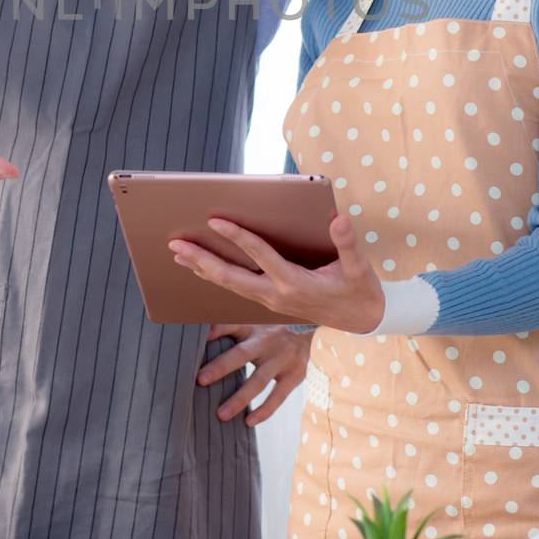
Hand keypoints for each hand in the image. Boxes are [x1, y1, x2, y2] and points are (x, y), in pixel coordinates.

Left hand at [169, 214, 384, 335]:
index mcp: (295, 284)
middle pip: (231, 277)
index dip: (237, 237)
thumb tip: (338, 218)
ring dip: (203, 269)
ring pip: (229, 286)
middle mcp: (276, 295)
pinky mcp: (270, 303)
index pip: (260, 255)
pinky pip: (237, 290)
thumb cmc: (359, 290)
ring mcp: (270, 302)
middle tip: (176, 244)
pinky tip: (202, 269)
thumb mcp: (359, 268)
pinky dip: (216, 277)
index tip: (215, 220)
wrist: (362, 321)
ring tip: (178, 254)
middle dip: (201, 260)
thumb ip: (347, 243)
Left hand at [198, 323, 312, 426]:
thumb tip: (200, 334)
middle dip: (221, 367)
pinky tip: (249, 422)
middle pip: (242, 354)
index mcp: (253, 327)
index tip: (199, 339)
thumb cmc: (269, 332)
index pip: (231, 325)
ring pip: (259, 380)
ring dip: (240, 398)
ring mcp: (282, 358)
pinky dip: (264, 410)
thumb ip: (227, 329)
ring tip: (221, 415)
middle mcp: (267, 341)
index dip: (216, 330)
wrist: (307, 333)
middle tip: (199, 381)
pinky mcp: (295, 375)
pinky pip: (278, 396)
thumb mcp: (252, 324)